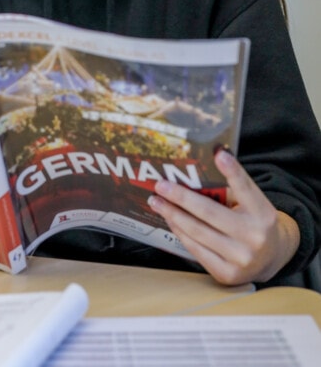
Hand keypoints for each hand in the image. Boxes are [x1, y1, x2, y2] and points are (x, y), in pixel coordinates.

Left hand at [148, 147, 300, 284]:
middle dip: (181, 197)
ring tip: (157, 201)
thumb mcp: (253, 204)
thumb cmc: (254, 222)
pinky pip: (196, 249)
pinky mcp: (227, 274)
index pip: (246, 189)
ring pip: (198, 232)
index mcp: (264, 214)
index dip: (233, 171)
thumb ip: (232, 189)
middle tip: (160, 185)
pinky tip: (170, 219)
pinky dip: (180, 232)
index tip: (219, 154)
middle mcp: (254, 237)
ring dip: (173, 214)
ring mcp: (240, 259)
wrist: (272, 259)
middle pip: (210, 212)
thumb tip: (198, 170)